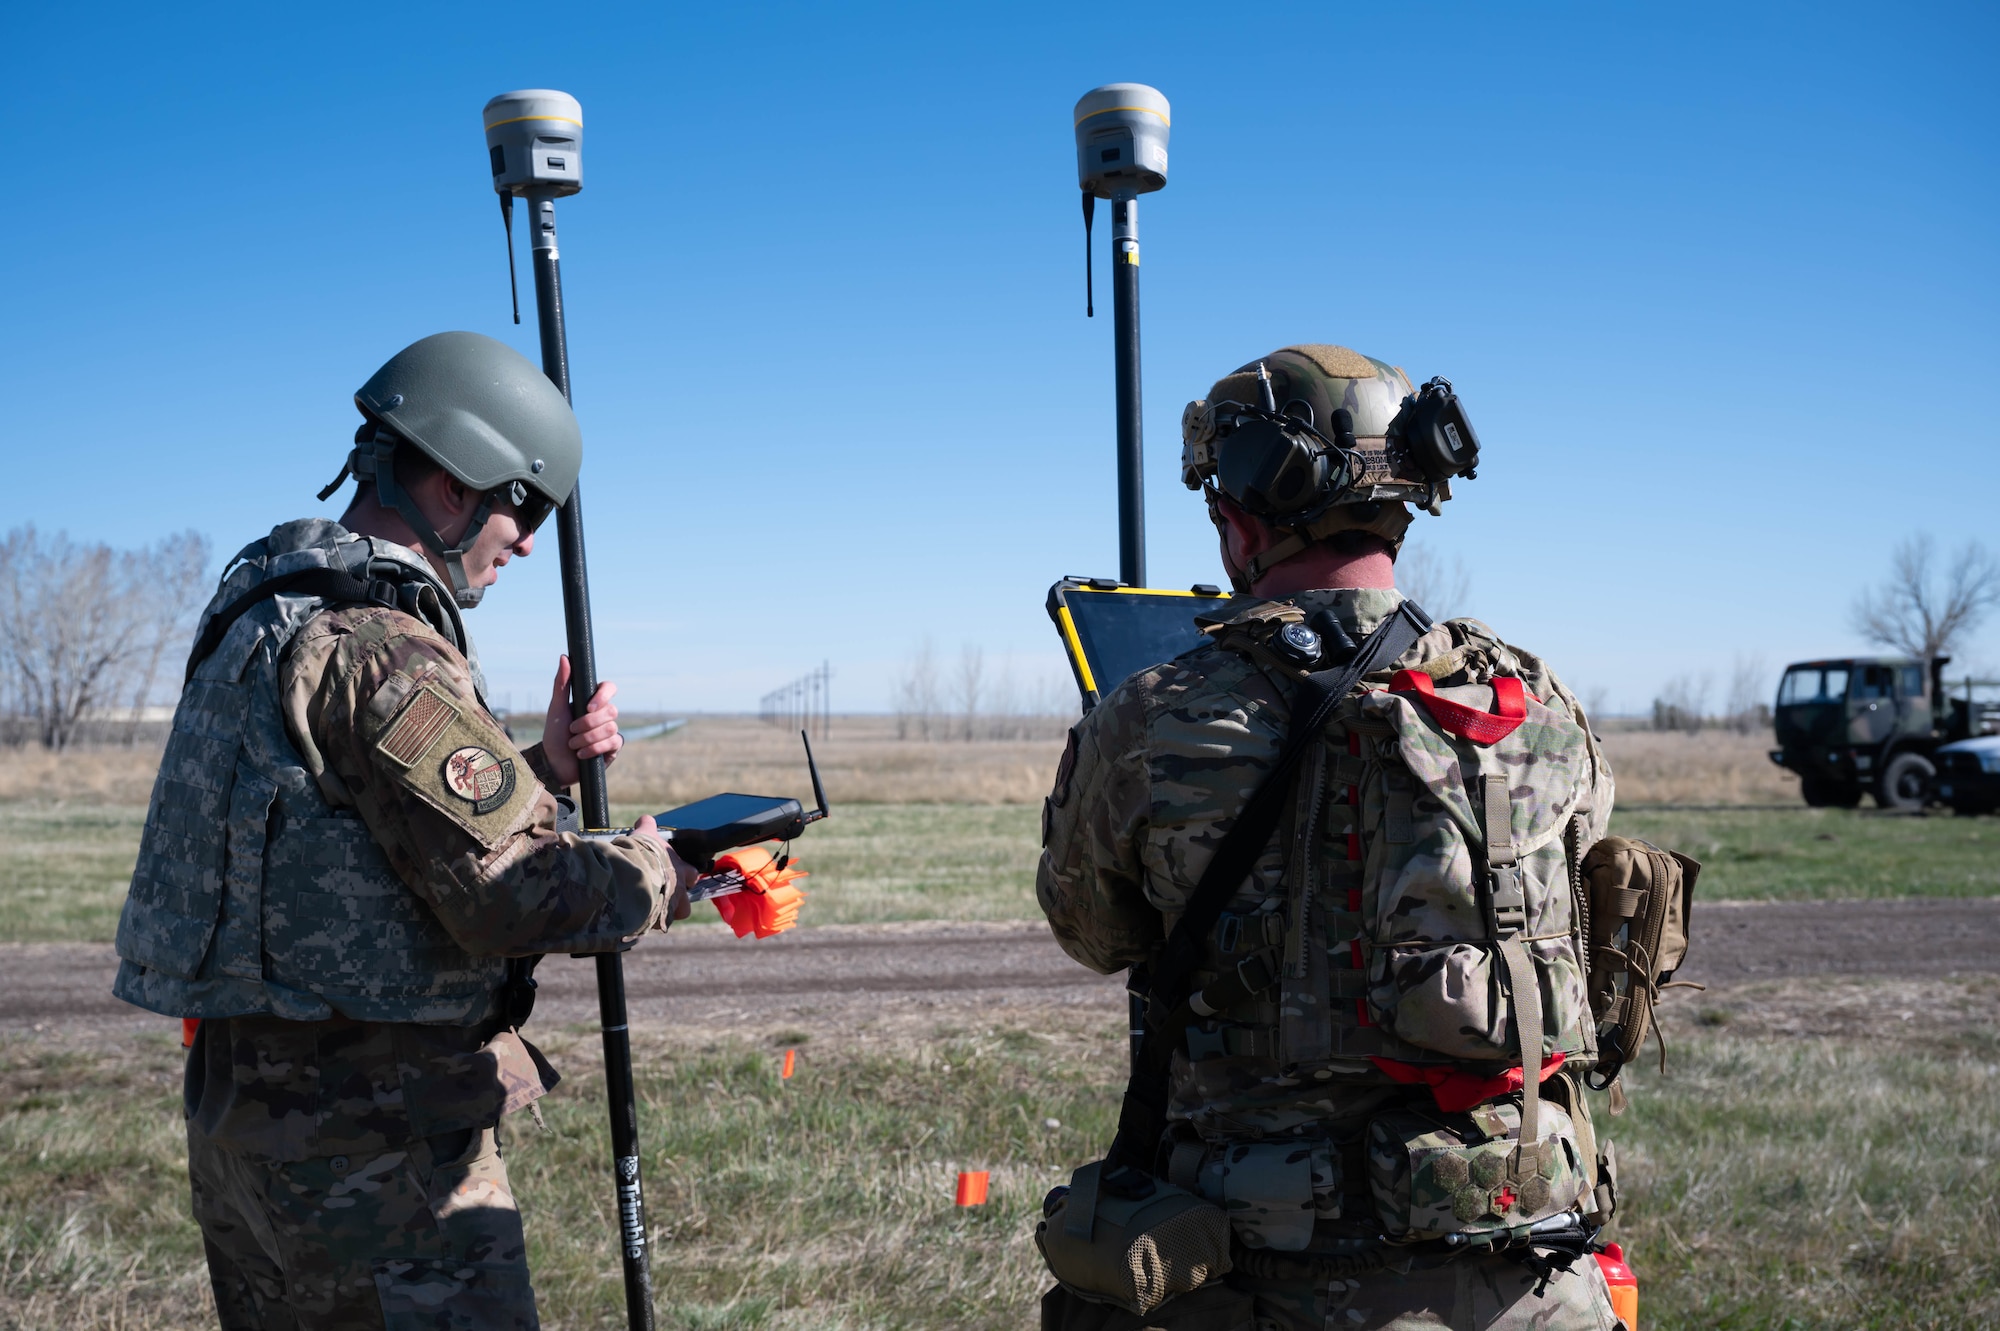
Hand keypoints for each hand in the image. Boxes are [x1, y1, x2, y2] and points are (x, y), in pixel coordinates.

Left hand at [542, 655, 621, 787]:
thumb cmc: (554, 734)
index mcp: (592, 701)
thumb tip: (564, 657)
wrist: (554, 763)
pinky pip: (612, 743)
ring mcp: (610, 731)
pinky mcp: (612, 748)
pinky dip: (593, 749)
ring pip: (610, 728)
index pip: (609, 688)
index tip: (588, 707)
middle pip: (611, 711)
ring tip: (573, 745)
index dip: (603, 696)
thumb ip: (562, 683)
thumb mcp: (556, 707)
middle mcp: (604, 715)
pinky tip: (582, 754)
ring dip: (587, 738)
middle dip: (588, 723)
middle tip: (572, 730)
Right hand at [632, 815, 692, 921]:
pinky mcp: (658, 920)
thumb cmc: (642, 853)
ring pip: (676, 914)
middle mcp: (680, 889)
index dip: (685, 875)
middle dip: (679, 899)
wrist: (632, 874)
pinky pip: (657, 924)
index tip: (677, 874)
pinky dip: (650, 921)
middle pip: (687, 900)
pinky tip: (639, 916)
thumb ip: (647, 827)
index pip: (692, 874)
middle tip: (665, 894)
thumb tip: (644, 819)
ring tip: (653, 908)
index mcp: (681, 869)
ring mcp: (672, 906)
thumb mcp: (645, 836)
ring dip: (667, 913)